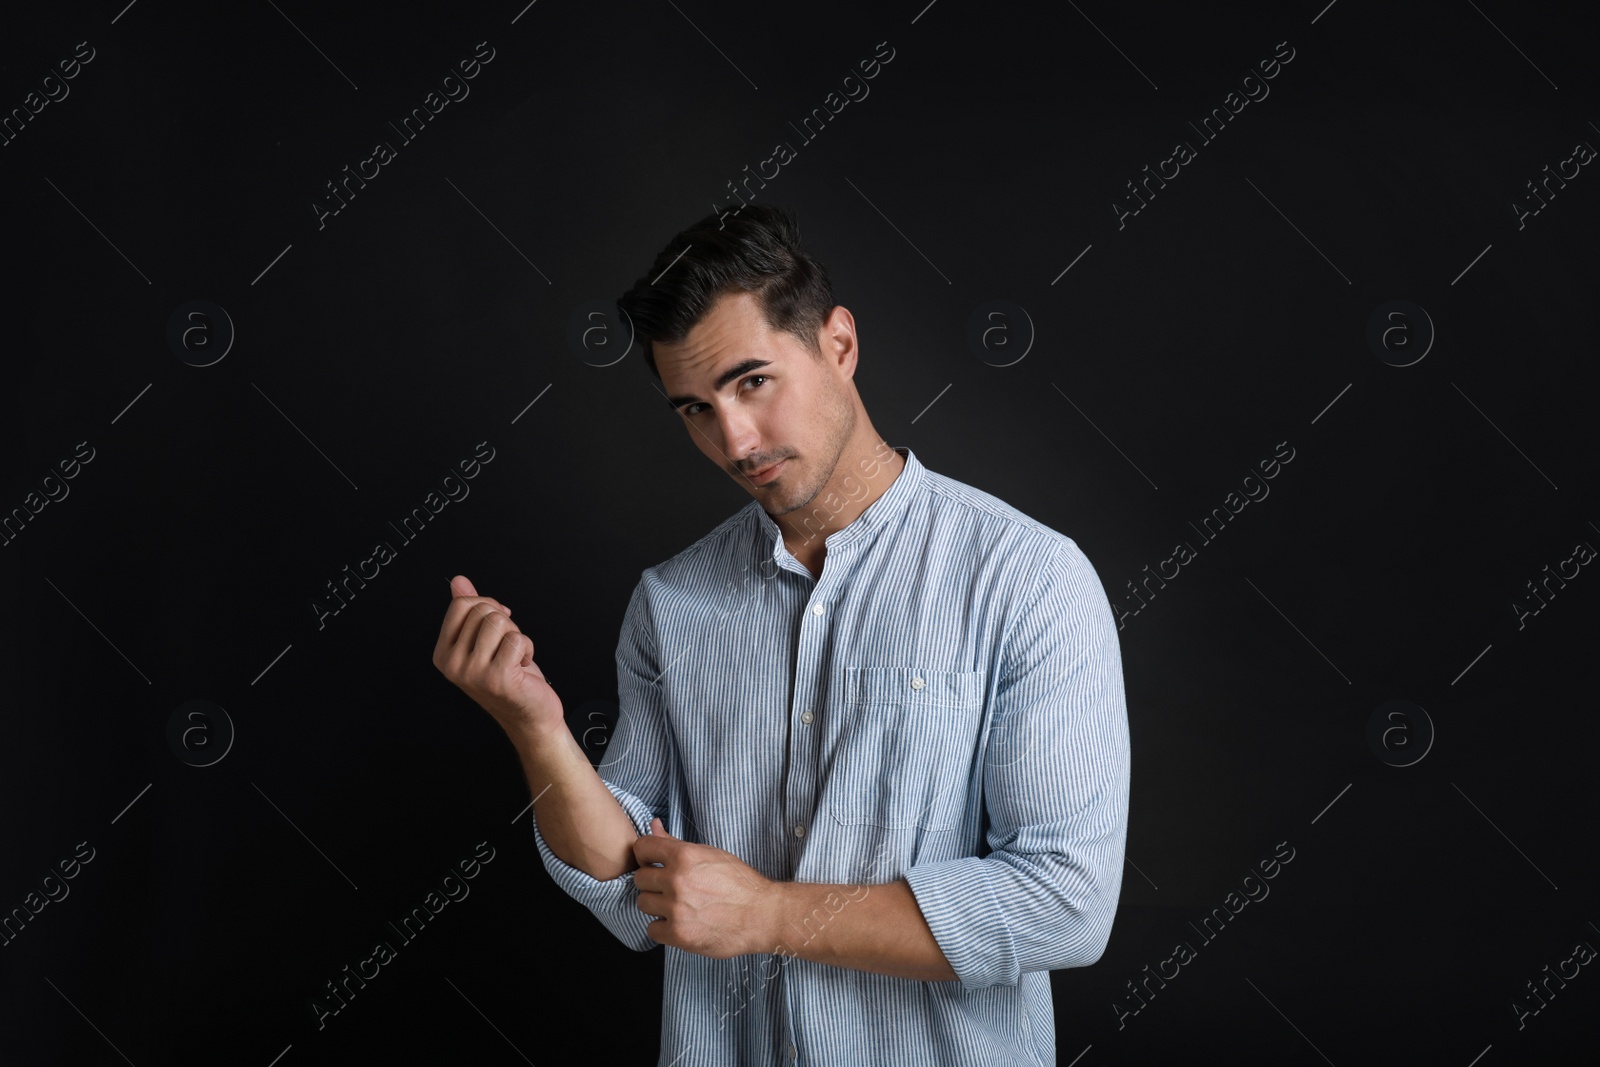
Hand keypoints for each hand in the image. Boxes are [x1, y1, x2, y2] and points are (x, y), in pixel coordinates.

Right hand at [432, 574, 563, 740]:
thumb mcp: (484, 640)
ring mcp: (473, 673)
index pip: (463, 604)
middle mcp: (453, 664)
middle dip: (505, 623)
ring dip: (516, 636)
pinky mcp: (498, 678)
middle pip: (484, 611)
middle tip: (506, 648)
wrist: (528, 713)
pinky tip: (522, 666)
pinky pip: (518, 640)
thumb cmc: (509, 676)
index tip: (497, 627)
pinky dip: (528, 649)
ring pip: (500, 622)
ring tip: (513, 657)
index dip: (488, 607)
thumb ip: (468, 611)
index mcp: (444, 653)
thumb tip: (458, 581)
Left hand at [632, 818, 775, 957]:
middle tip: (670, 888)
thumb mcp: (710, 854)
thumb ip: (676, 842)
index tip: (652, 863)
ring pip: (643, 903)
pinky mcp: (678, 933)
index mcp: (684, 856)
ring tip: (676, 906)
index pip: (642, 847)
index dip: (645, 855)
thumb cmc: (739, 883)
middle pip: (639, 879)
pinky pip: (652, 928)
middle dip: (652, 882)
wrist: (761, 915)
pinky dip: (663, 927)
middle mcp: (677, 881)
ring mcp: (676, 908)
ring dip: (657, 905)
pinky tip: (679, 922)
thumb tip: (654, 825)